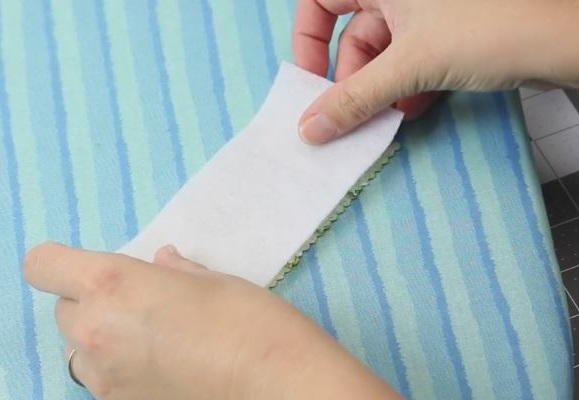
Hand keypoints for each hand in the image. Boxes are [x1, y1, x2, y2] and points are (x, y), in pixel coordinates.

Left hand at [24, 242, 402, 399]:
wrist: (277, 385)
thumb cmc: (250, 320)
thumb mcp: (214, 282)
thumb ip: (174, 271)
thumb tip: (160, 261)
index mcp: (115, 284)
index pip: (43, 265)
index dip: (62, 263)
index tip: (92, 267)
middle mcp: (96, 332)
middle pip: (64, 307)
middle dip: (92, 299)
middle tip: (139, 301)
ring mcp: (104, 377)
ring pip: (78, 347)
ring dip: (101, 335)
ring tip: (151, 336)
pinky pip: (101, 378)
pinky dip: (118, 366)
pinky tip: (163, 364)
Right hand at [294, 0, 578, 143]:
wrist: (562, 41)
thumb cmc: (488, 29)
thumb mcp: (409, 66)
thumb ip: (353, 99)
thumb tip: (310, 128)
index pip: (320, 0)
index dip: (307, 40)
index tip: (309, 82)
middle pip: (352, 34)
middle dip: (349, 79)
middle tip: (347, 116)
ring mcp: (424, 11)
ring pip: (382, 52)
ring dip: (380, 89)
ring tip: (385, 117)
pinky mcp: (446, 32)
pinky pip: (410, 60)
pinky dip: (406, 86)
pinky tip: (413, 109)